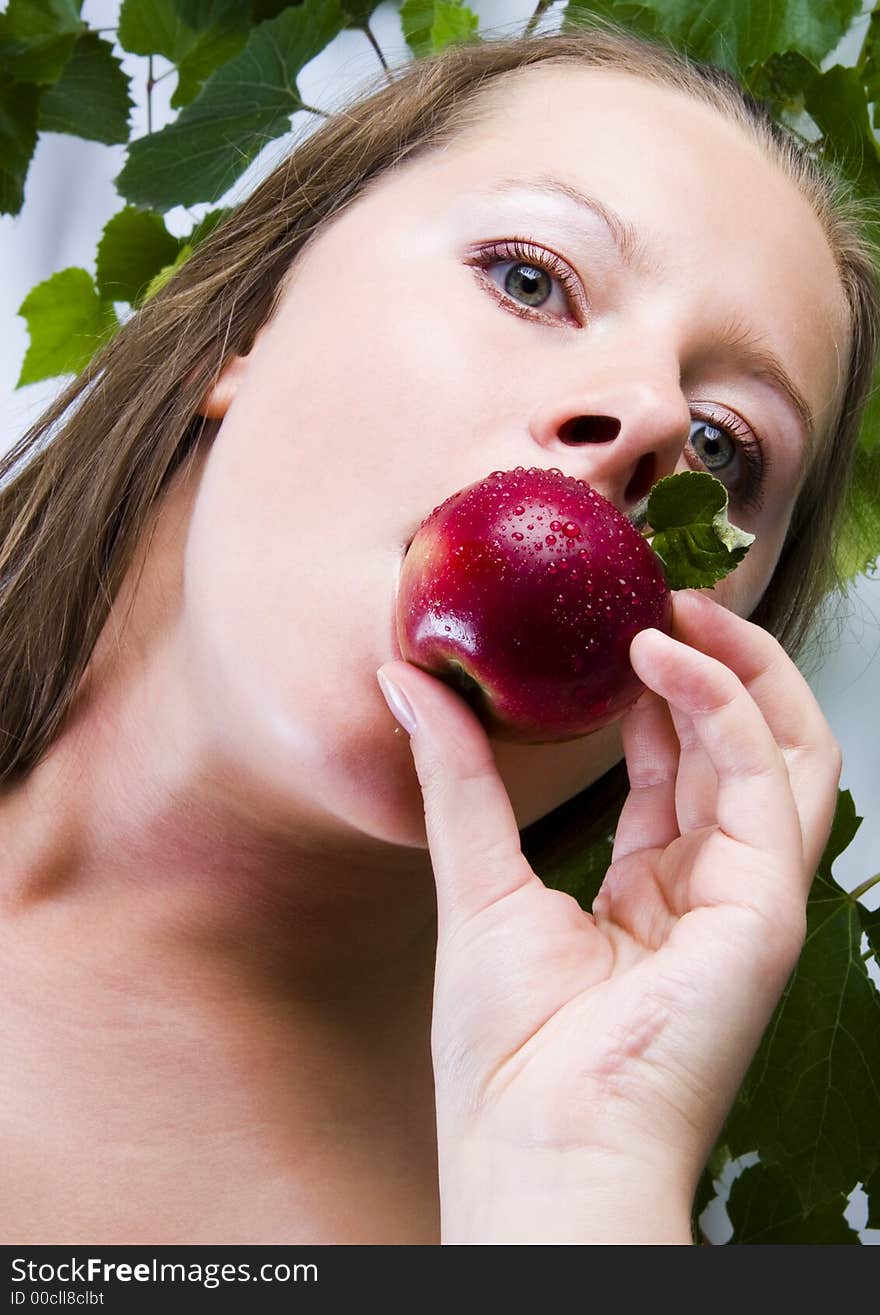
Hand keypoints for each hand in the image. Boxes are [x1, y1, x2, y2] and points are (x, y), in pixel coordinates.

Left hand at [376, 590, 841, 1243]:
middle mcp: (708, 888)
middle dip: (711, 662)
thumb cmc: (505, 1053)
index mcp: (650, 892)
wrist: (537, 1151)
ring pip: (781, 748)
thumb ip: (457, 776)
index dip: (653, 689)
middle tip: (659, 591)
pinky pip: (762, 776)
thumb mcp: (475, 881)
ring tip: (672, 600)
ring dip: (735, 665)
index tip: (613, 622)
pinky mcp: (767, 907)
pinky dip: (722, 703)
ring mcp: (747, 896)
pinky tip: (661, 652)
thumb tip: (406, 681)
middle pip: (738, 747)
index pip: (672, 766)